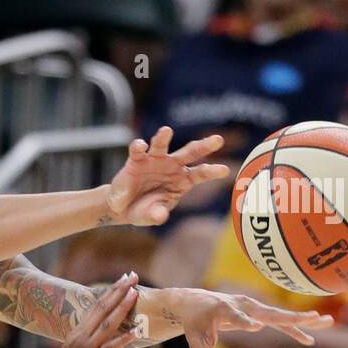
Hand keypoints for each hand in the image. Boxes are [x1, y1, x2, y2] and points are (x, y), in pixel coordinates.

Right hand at [35, 273, 140, 347]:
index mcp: (76, 335)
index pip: (95, 308)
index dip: (110, 293)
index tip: (122, 280)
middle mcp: (80, 338)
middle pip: (102, 309)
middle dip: (118, 291)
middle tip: (131, 275)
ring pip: (107, 324)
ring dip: (122, 307)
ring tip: (135, 292)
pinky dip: (123, 340)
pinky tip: (136, 331)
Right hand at [106, 127, 230, 227]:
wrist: (123, 208)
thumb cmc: (144, 210)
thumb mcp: (151, 216)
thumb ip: (157, 214)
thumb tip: (160, 215)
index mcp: (183, 180)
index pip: (200, 174)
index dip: (211, 172)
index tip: (225, 170)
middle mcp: (172, 166)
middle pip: (190, 152)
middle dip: (204, 145)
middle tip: (219, 140)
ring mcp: (155, 161)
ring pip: (161, 146)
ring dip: (163, 138)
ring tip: (166, 131)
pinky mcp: (136, 160)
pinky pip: (138, 151)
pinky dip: (138, 147)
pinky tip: (140, 145)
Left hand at [151, 287, 332, 347]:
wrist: (194, 301)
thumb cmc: (195, 324)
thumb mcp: (196, 344)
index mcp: (223, 311)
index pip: (236, 317)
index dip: (244, 322)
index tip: (255, 326)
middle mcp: (242, 305)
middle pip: (270, 313)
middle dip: (292, 317)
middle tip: (315, 317)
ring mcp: (252, 306)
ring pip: (280, 315)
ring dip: (303, 320)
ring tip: (328, 321)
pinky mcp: (257, 311)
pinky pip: (278, 321)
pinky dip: (292, 329)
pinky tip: (309, 340)